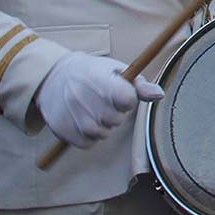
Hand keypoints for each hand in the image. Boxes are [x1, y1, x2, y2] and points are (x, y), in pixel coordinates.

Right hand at [36, 53, 162, 147]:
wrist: (54, 77)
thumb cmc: (93, 73)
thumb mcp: (116, 71)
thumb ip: (139, 85)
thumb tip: (160, 94)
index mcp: (102, 81)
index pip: (128, 100)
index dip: (127, 98)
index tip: (118, 91)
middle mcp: (86, 99)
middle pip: (116, 120)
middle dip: (114, 112)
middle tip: (102, 100)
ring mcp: (73, 116)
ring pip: (102, 134)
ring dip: (102, 125)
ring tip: (92, 108)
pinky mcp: (63, 131)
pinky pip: (87, 143)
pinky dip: (88, 135)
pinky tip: (82, 119)